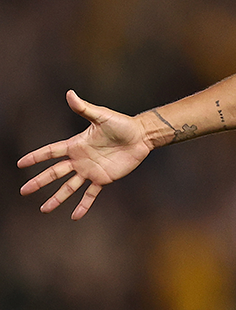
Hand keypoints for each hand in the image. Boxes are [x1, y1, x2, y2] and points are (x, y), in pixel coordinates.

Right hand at [17, 90, 150, 219]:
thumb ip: (84, 109)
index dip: (36, 158)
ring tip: (44, 209)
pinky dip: (83, 206)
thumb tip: (70, 93)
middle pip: (54, 173)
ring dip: (56, 198)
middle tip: (24, 191)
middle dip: (39, 182)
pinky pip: (90, 194)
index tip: (21, 163)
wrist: (141, 136)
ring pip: (69, 187)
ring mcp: (90, 171)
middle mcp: (79, 160)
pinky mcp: (103, 179)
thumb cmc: (121, 124)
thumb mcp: (101, 116)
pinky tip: (74, 216)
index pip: (50, 152)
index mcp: (75, 145)